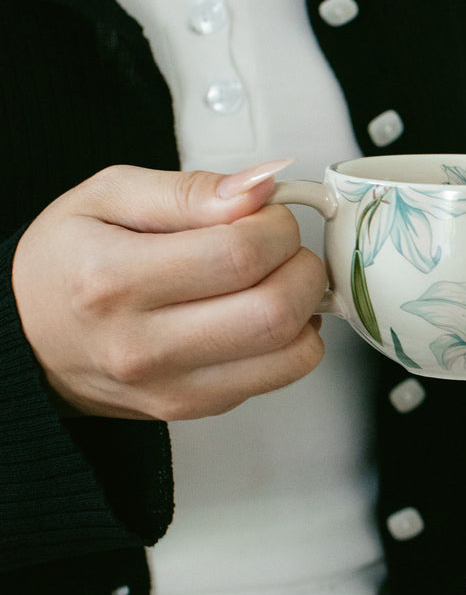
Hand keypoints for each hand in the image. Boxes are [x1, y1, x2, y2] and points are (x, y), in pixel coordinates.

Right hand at [12, 161, 326, 420]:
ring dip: (307, 305)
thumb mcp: (109, 196)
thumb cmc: (69, 262)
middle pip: (275, 310)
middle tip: (279, 245)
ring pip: (292, 351)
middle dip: (302, 264)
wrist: (28, 336)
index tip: (264, 212)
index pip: (241, 254)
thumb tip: (260, 186)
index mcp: (115, 281)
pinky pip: (282, 374)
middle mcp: (143, 346)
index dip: (275, 224)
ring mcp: (173, 386)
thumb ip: (191, 189)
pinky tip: (263, 312)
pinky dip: (294, 338)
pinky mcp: (197, 408)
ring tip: (276, 277)